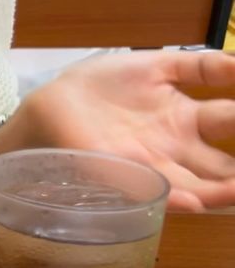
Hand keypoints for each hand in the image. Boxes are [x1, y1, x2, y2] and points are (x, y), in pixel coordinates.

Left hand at [7, 51, 234, 211]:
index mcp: (186, 119)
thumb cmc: (101, 86)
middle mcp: (174, 149)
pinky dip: (175, 197)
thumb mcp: (157, 66)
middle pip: (225, 167)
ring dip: (223, 193)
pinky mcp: (118, 174)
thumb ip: (202, 66)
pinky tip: (196, 201)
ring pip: (198, 186)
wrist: (50, 103)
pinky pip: (151, 189)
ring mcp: (148, 165)